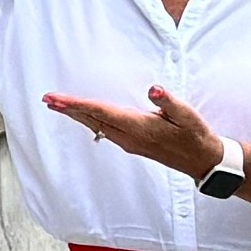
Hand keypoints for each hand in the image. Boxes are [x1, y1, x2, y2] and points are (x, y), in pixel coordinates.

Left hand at [44, 83, 227, 179]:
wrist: (203, 162)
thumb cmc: (196, 136)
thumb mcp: (188, 115)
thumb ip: (169, 102)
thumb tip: (153, 89)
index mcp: (139, 127)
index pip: (102, 112)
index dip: (78, 104)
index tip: (58, 100)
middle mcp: (130, 137)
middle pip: (92, 120)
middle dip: (69, 109)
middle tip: (47, 99)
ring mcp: (130, 143)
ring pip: (96, 126)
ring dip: (76, 115)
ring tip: (57, 105)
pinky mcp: (133, 144)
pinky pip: (104, 131)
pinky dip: (89, 120)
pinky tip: (83, 115)